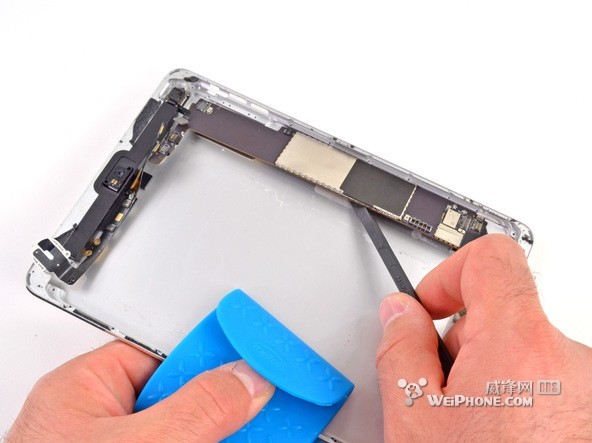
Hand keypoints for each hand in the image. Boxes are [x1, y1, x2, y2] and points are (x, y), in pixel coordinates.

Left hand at [8, 342, 273, 441]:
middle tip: (271, 408)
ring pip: (191, 430)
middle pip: (185, 395)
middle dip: (229, 403)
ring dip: (229, 430)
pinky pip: (187, 442)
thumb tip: (246, 380)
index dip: (216, 351)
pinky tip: (244, 437)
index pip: (167, 351)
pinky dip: (216, 441)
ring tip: (267, 430)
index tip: (260, 354)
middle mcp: (101, 421)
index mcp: (85, 389)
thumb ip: (196, 408)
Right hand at [377, 234, 591, 439]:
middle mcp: (568, 361)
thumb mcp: (414, 418)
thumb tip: (401, 315)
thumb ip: (401, 349)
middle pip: (503, 310)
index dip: (448, 274)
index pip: (491, 257)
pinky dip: (516, 391)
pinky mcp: (587, 409)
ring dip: (490, 369)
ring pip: (522, 348)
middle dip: (463, 338)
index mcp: (521, 347)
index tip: (430, 304)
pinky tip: (498, 428)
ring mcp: (585, 387)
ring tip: (471, 418)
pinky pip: (547, 376)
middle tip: (443, 382)